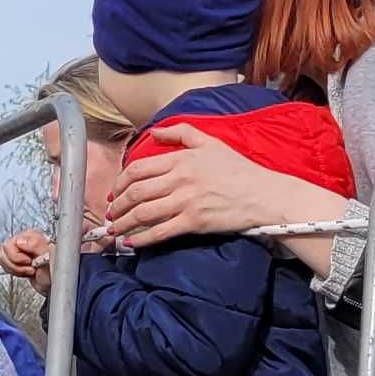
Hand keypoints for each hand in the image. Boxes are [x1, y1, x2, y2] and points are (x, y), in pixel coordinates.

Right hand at [0, 228, 53, 290]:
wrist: (53, 285)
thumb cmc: (56, 273)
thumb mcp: (49, 258)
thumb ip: (36, 246)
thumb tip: (21, 241)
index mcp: (34, 236)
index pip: (13, 241)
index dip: (18, 255)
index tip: (29, 262)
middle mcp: (25, 241)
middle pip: (5, 249)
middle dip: (16, 264)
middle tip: (30, 267)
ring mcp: (20, 251)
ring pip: (3, 257)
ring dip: (15, 269)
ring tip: (29, 271)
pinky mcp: (16, 260)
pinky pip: (5, 264)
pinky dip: (13, 271)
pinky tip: (24, 272)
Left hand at [106, 125, 350, 256]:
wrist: (263, 193)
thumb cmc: (239, 169)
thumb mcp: (211, 142)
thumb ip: (181, 133)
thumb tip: (154, 132)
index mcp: (181, 159)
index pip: (138, 169)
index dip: (120, 182)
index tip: (114, 191)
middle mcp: (179, 179)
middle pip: (135, 192)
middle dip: (117, 204)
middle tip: (110, 213)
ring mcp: (185, 201)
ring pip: (143, 213)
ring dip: (123, 222)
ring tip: (115, 229)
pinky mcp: (193, 222)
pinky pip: (160, 232)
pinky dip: (141, 239)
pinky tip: (132, 243)